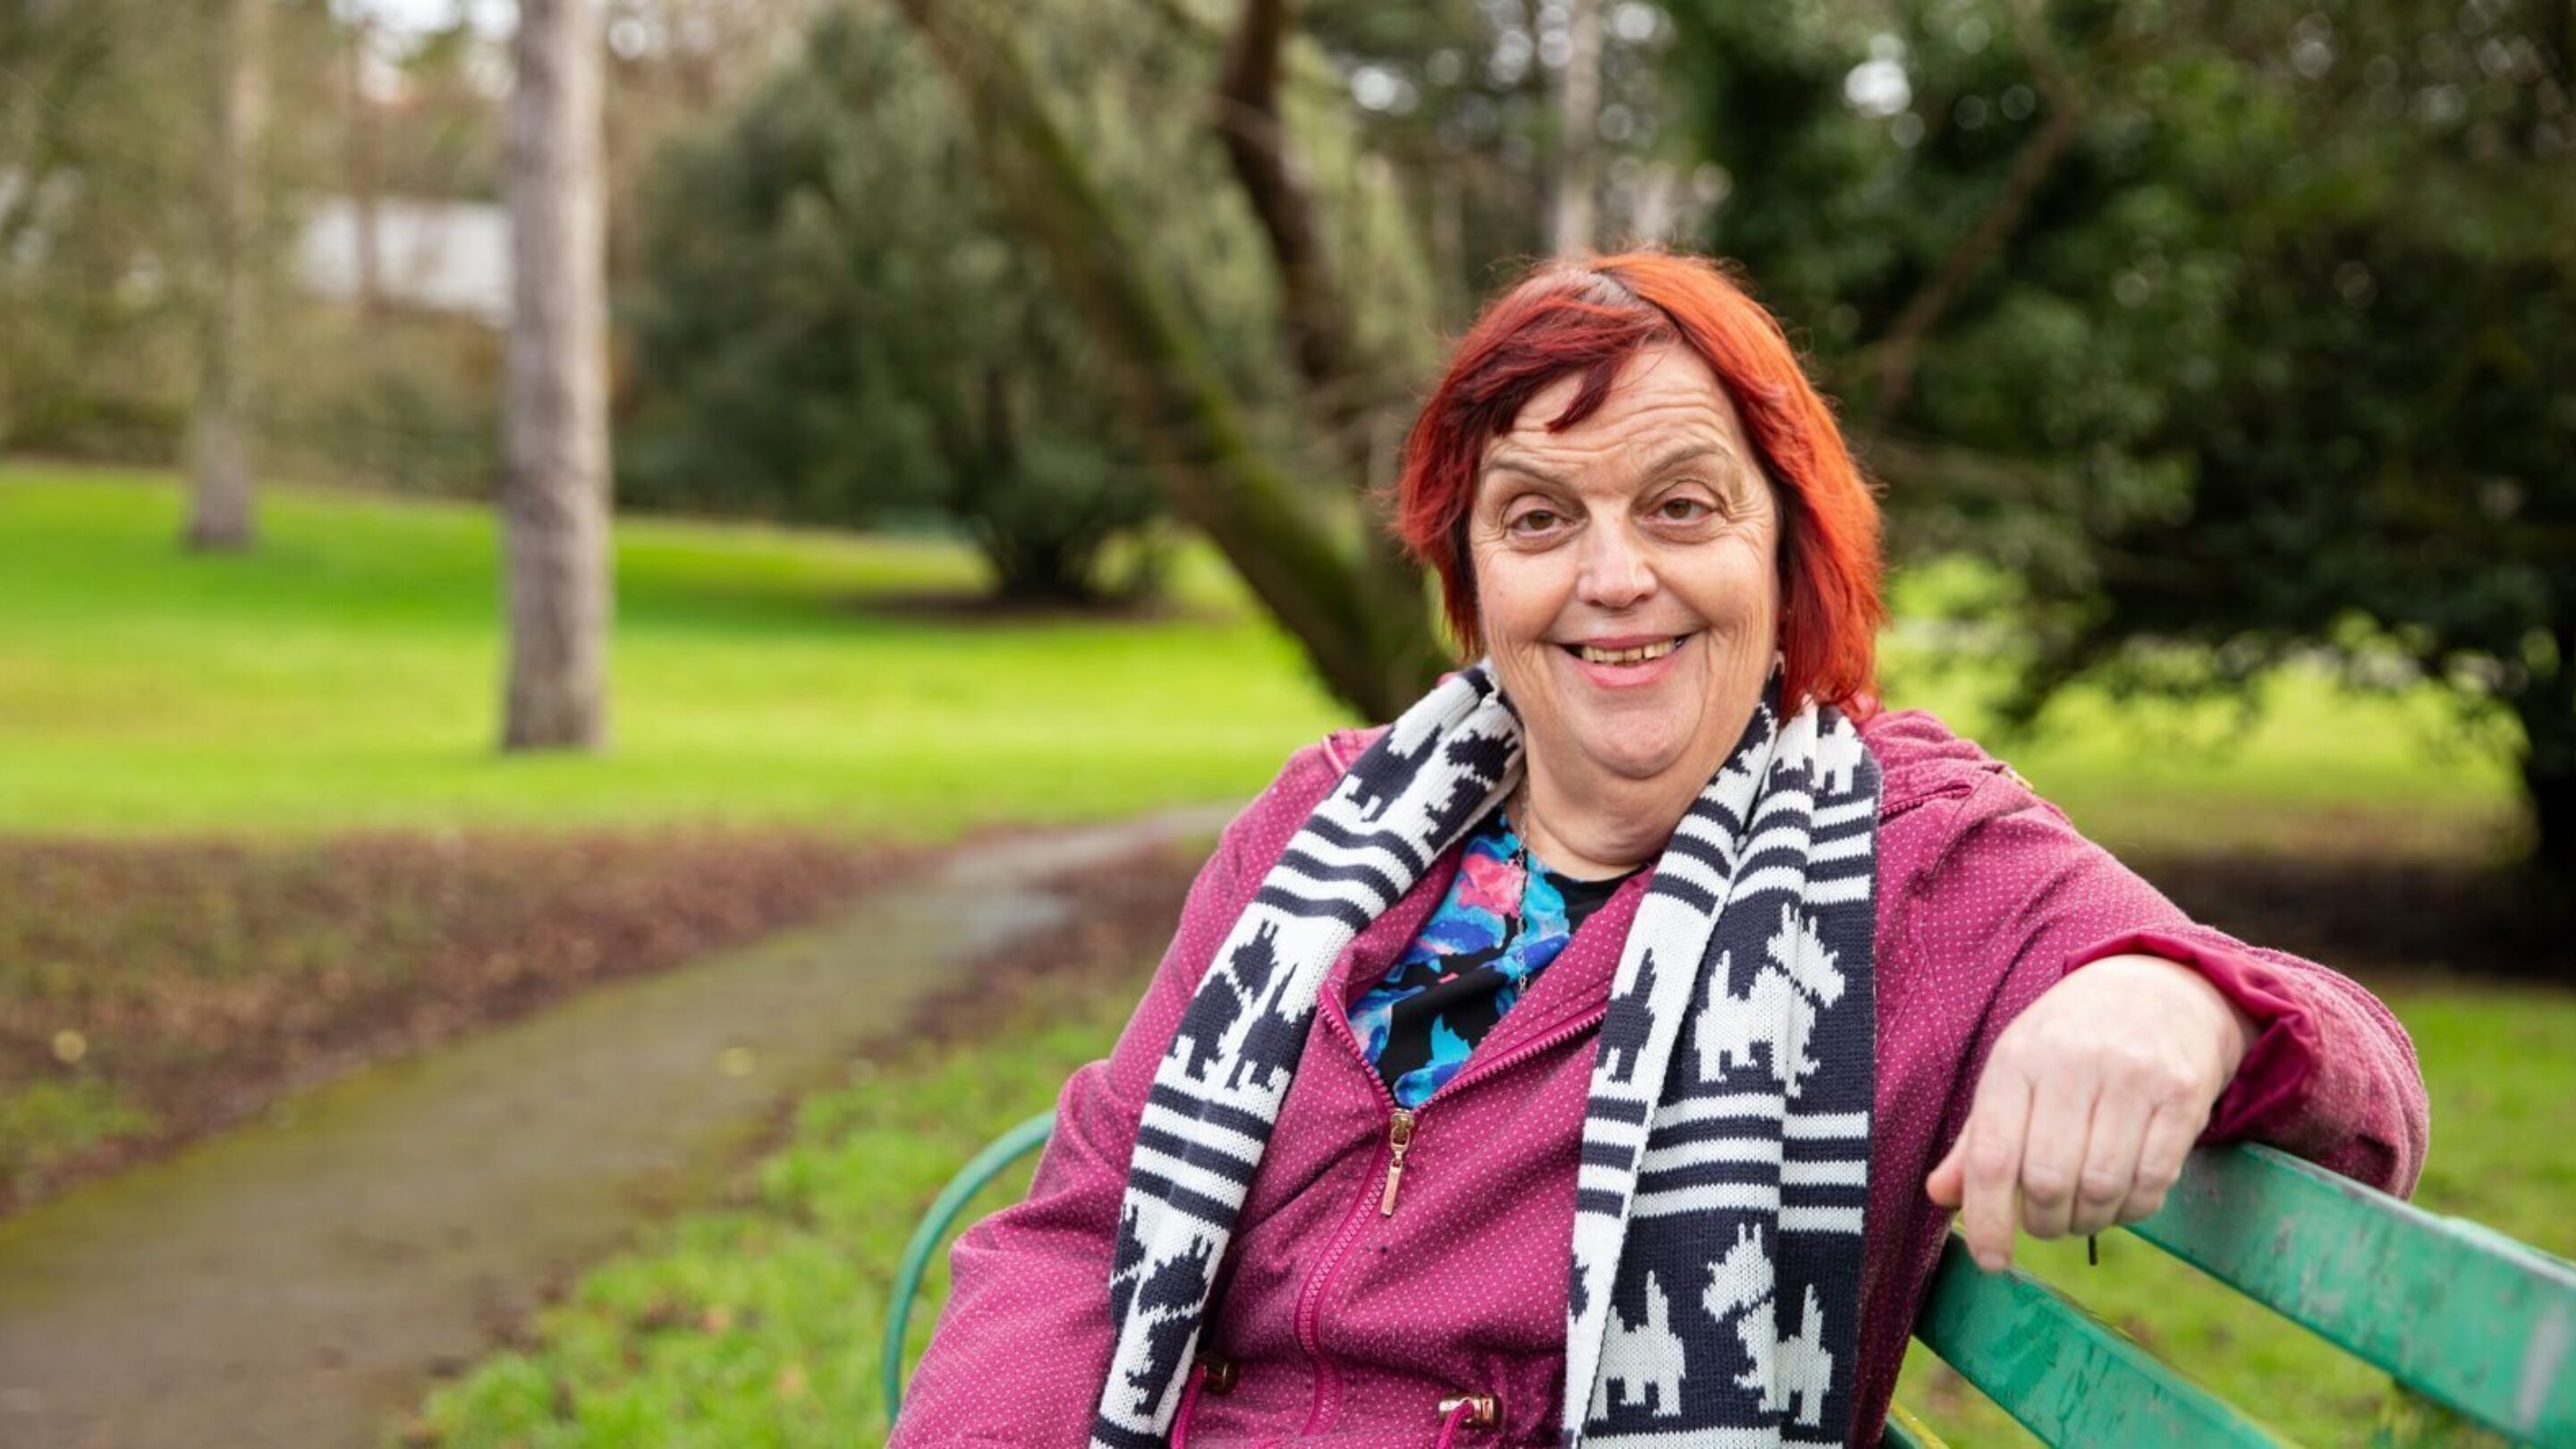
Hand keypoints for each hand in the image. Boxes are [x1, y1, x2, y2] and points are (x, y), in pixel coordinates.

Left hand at [1924, 954, 2259, 1270]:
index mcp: (2016, 1062)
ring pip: (2103, 1187)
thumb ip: (1978, 1139)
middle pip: (2049, 1180)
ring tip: (2083, 1213)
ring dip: (2089, 1221)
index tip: (1991, 1262)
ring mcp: (2131, 1078)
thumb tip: (1940, 1196)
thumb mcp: (2014, 1073)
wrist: (2157, 989)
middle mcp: (2072, 1065)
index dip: (1987, 1219)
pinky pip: (2154, 1180)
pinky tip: (2123, 1200)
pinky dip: (2134, 1209)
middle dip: (2045, 1223)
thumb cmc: (2070, 1044)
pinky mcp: (2182, 1094)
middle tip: (2047, 1224)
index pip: (1992, 1156)